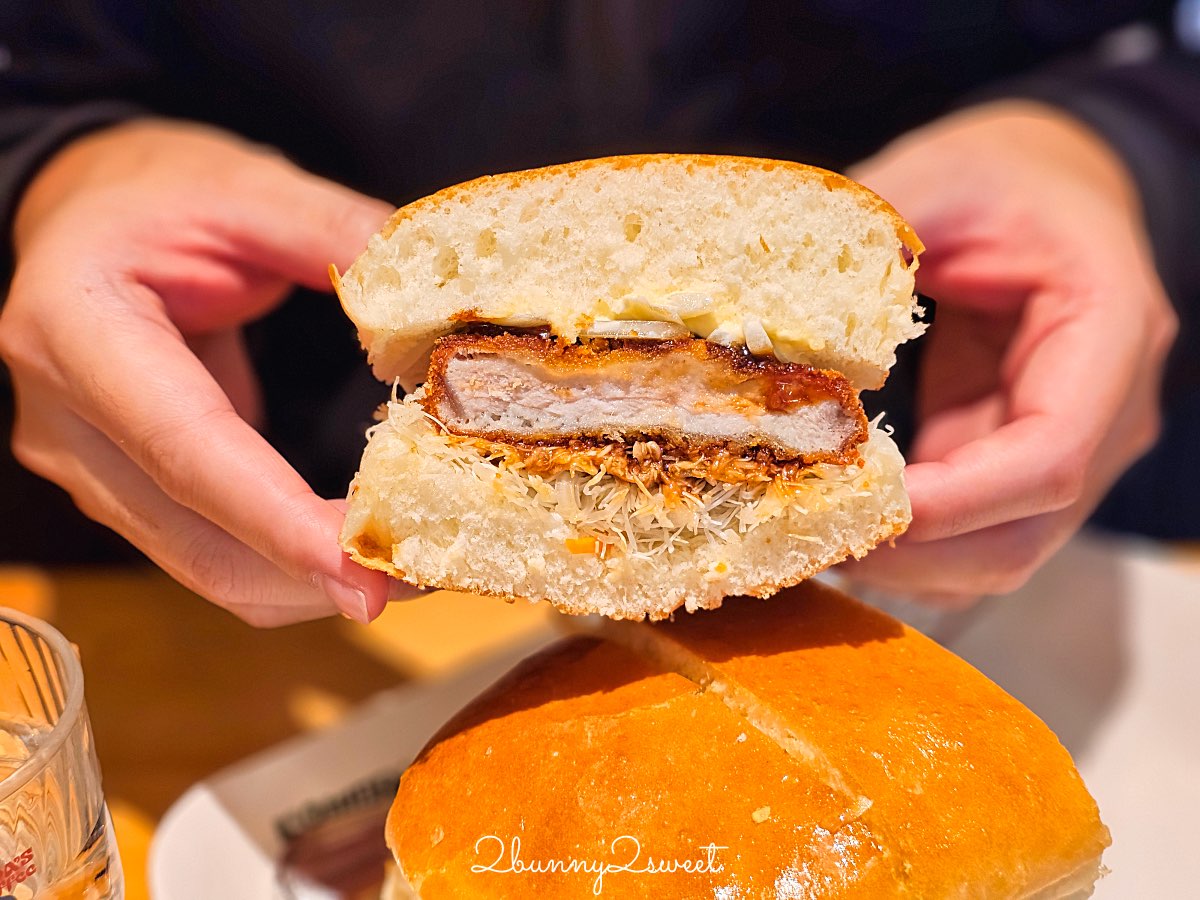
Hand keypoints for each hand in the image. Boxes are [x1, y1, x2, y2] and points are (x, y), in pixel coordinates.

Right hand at [1, 119, 410, 624]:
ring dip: (305, 584)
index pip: (187, 448)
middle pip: (195, 538)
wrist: (84, 212)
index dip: (278, 521)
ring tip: (406, 568)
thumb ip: (335, 233)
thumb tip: (433, 307)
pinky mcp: (123, 488)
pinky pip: (208, 552)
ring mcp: (85, 465)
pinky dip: (284, 565)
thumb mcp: (246, 186)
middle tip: (419, 577)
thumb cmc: (158, 191)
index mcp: (75, 328)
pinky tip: (353, 550)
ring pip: (202, 566)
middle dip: (310, 576)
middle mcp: (64, 418)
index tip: (364, 573)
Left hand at [844, 101, 1176, 604]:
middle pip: (1026, 530)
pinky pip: (972, 530)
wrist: (1048, 186)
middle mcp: (1107, 409)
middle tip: (810, 538)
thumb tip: (767, 303)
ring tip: (811, 535)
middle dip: (917, 553)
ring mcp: (1070, 446)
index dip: (955, 503)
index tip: (859, 506)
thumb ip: (872, 235)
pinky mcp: (1017, 458)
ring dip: (907, 562)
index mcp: (1108, 330)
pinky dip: (909, 543)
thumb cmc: (1003, 175)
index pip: (1051, 456)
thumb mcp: (940, 177)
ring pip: (999, 550)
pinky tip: (838, 517)